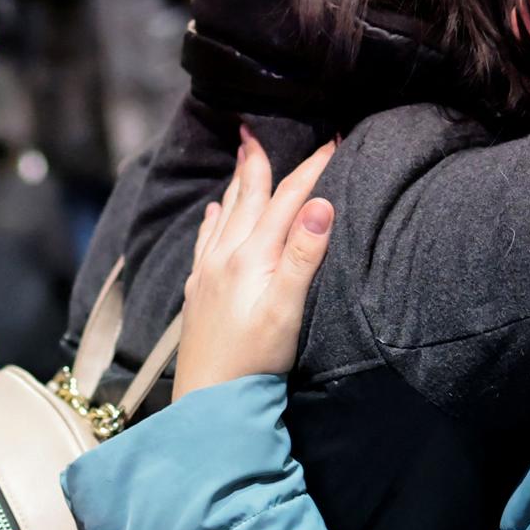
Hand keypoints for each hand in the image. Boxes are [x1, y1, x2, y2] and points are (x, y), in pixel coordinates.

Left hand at [174, 131, 336, 400]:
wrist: (209, 399)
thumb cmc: (255, 360)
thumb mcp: (287, 309)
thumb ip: (304, 256)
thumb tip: (320, 205)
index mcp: (252, 256)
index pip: (287, 200)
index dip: (311, 170)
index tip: (332, 142)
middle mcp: (225, 256)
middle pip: (249, 198)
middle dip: (259, 162)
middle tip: (256, 130)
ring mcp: (207, 272)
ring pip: (225, 214)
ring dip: (237, 183)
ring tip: (241, 158)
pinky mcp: (198, 291)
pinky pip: (205, 240)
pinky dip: (213, 219)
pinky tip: (213, 213)